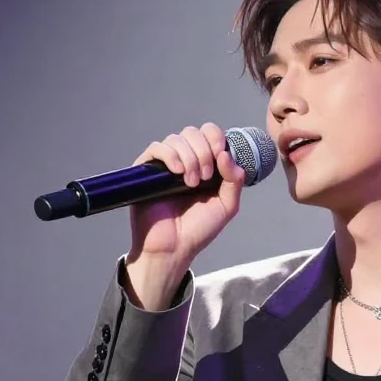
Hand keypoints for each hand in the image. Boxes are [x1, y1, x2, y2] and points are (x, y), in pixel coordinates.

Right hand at [125, 123, 246, 308]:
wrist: (174, 248)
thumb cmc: (198, 230)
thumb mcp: (227, 205)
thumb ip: (234, 180)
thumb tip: (227, 154)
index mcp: (205, 165)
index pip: (210, 134)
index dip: (216, 138)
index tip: (221, 156)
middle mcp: (185, 161)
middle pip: (194, 132)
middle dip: (204, 151)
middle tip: (206, 178)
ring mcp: (165, 165)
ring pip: (176, 138)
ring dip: (190, 158)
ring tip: (191, 183)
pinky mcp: (146, 170)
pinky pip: (157, 148)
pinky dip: (170, 155)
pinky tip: (177, 172)